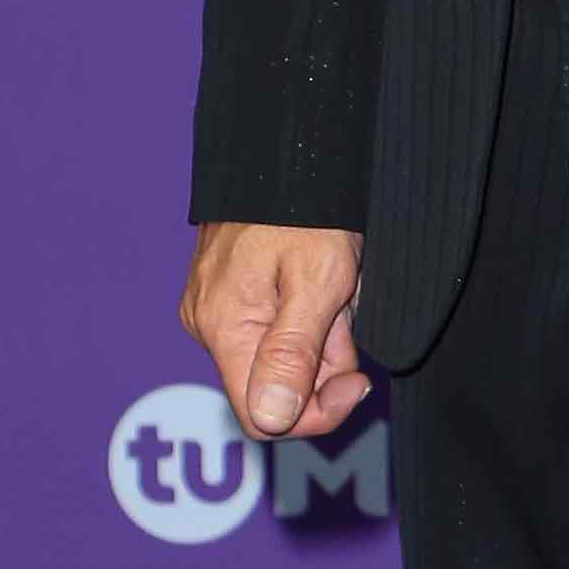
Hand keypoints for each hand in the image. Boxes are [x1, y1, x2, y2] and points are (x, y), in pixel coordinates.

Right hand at [183, 219, 368, 441]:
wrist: (286, 150)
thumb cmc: (306, 209)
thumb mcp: (317, 283)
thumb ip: (293, 354)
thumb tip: (272, 418)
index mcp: (225, 328)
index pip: (264, 418)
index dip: (318, 411)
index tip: (358, 380)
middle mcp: (210, 325)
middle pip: (275, 389)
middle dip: (324, 364)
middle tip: (347, 314)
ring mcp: (215, 309)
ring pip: (279, 359)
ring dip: (320, 337)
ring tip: (335, 288)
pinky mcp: (226, 294)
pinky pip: (272, 329)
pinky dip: (306, 317)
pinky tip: (319, 283)